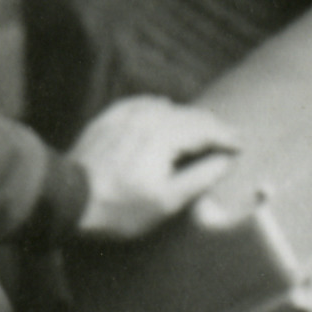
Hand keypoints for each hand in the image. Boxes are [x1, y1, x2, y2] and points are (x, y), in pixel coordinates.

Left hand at [69, 97, 240, 238]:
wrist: (69, 199)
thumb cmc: (120, 207)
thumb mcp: (167, 201)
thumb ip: (200, 177)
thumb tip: (225, 161)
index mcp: (165, 136)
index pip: (206, 129)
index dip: (227, 137)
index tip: (242, 144)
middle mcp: (148, 117)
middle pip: (189, 115)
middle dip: (212, 125)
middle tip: (229, 135)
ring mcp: (126, 115)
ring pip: (167, 108)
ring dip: (188, 117)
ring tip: (201, 126)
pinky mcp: (109, 118)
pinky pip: (142, 104)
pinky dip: (159, 108)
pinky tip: (163, 110)